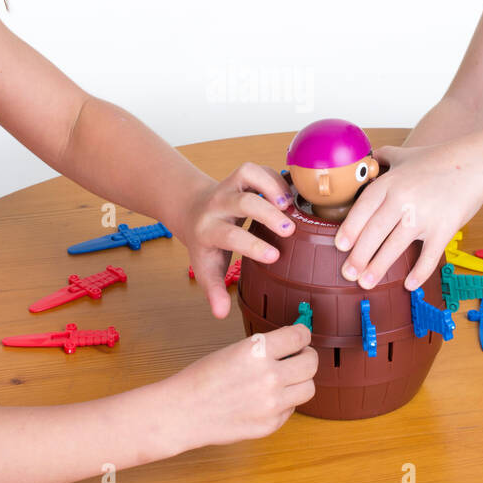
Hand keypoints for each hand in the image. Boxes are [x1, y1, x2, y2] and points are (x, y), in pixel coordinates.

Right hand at [169, 324, 316, 446]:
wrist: (184, 411)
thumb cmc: (203, 378)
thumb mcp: (235, 350)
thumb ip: (265, 348)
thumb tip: (293, 344)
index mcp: (258, 350)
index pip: (300, 336)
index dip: (303, 334)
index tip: (301, 336)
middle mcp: (270, 376)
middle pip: (311, 362)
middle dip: (307, 356)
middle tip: (300, 356)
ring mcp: (272, 404)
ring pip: (309, 388)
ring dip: (301, 380)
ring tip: (287, 378)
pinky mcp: (271, 424)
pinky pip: (292, 408)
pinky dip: (286, 402)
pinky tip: (268, 398)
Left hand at [180, 162, 295, 317]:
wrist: (191, 210)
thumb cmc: (205, 244)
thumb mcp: (205, 268)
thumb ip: (214, 290)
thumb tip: (220, 315)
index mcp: (209, 230)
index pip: (230, 236)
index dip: (252, 246)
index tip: (275, 256)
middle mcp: (218, 205)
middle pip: (242, 202)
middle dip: (266, 213)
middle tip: (289, 228)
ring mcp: (229, 185)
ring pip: (247, 174)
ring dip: (271, 185)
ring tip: (290, 204)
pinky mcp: (241, 175)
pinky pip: (258, 168)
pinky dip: (275, 177)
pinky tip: (290, 196)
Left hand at [333, 142, 482, 292]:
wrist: (475, 165)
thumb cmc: (439, 160)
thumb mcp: (405, 154)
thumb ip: (384, 158)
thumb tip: (368, 158)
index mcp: (391, 183)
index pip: (363, 208)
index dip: (350, 229)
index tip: (340, 246)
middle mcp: (403, 199)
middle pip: (374, 232)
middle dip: (359, 255)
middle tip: (348, 273)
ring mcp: (424, 215)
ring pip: (395, 246)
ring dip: (379, 267)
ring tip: (366, 283)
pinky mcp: (444, 228)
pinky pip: (429, 255)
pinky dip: (419, 272)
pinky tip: (409, 285)